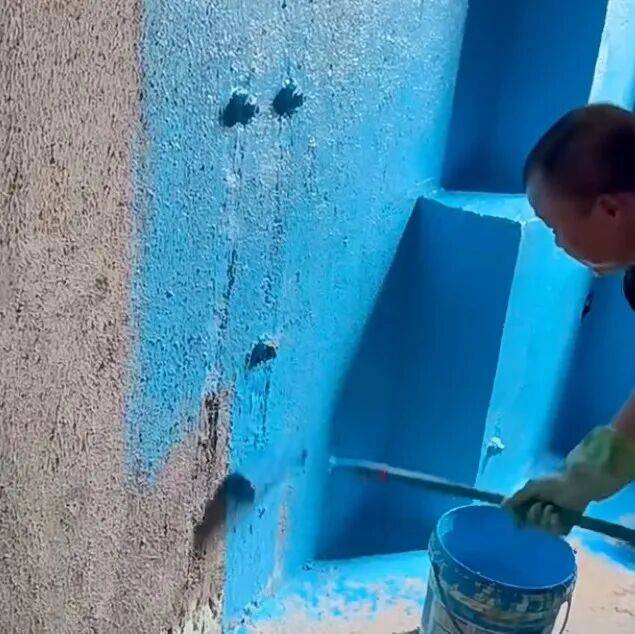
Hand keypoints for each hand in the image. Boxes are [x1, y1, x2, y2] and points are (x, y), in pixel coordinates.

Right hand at [504, 426, 634, 535]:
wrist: (577, 486)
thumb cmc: (554, 483)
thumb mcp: (533, 487)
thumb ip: (518, 497)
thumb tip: (503, 505)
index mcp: (532, 502)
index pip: (519, 515)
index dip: (516, 518)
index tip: (515, 520)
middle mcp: (541, 513)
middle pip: (529, 524)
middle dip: (532, 516)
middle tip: (540, 506)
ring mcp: (552, 521)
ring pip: (541, 530)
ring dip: (544, 520)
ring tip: (551, 509)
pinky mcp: (564, 527)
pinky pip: (554, 534)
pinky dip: (554, 525)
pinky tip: (557, 516)